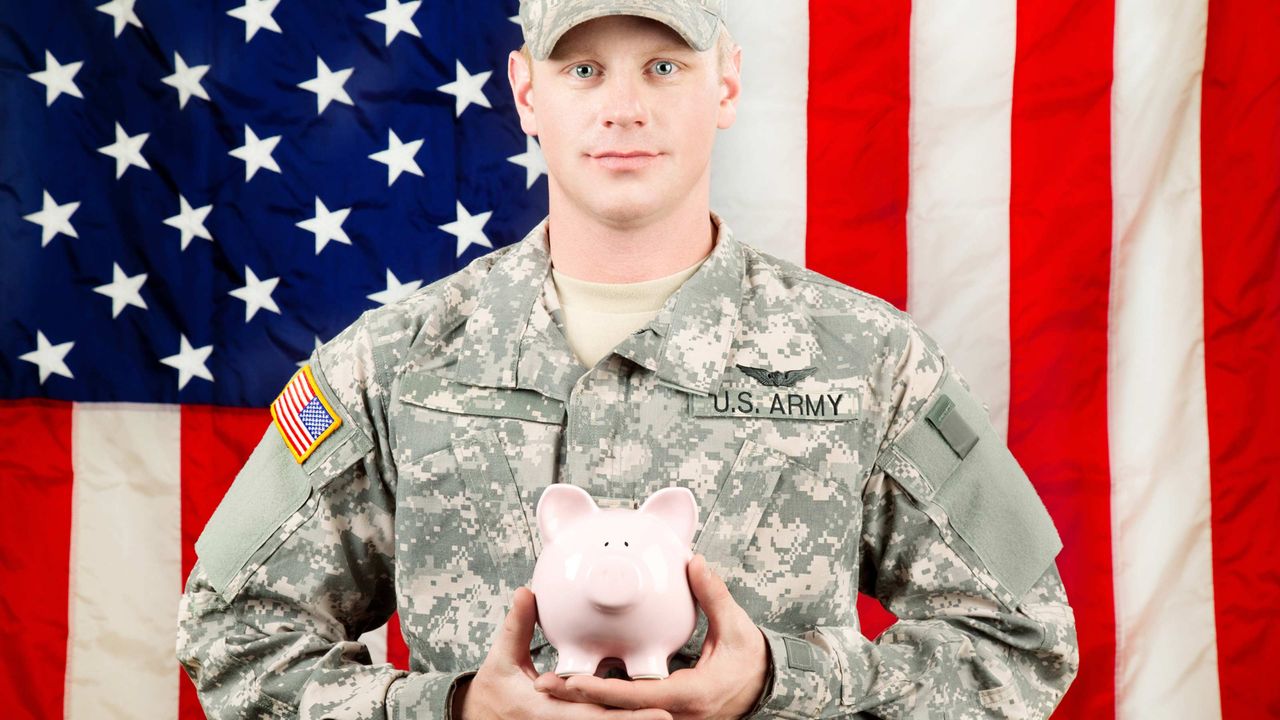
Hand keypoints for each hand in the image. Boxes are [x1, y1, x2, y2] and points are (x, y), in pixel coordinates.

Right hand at [454, 585, 674, 719]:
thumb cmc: (491, 695)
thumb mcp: (501, 661)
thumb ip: (517, 627)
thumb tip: (527, 593)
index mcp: (550, 714)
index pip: (596, 716)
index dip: (629, 716)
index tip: (661, 711)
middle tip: (672, 713)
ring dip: (634, 719)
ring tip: (668, 713)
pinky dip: (622, 718)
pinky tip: (646, 712)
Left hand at [532, 554, 769, 719]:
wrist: (763, 686)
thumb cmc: (750, 659)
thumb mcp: (737, 627)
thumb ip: (713, 596)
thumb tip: (694, 563)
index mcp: (690, 696)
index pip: (638, 698)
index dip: (602, 691)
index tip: (571, 682)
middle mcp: (676, 713)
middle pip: (619, 711)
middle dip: (581, 700)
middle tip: (544, 685)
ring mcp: (669, 716)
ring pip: (621, 713)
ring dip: (588, 700)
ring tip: (551, 683)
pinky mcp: (665, 712)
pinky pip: (631, 708)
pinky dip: (605, 698)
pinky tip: (578, 683)